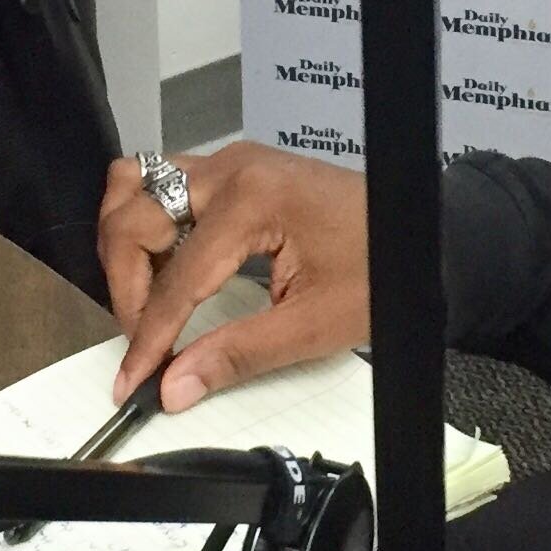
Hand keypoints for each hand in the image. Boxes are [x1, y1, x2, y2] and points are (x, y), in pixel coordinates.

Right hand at [102, 141, 368, 411]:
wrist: (425, 236)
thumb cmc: (382, 269)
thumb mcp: (314, 324)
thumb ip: (237, 354)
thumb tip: (174, 385)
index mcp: (252, 200)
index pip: (176, 278)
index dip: (148, 337)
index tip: (131, 381)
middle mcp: (232, 169)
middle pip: (132, 215)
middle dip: (126, 284)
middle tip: (142, 340)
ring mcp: (231, 164)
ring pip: (137, 186)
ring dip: (128, 244)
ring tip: (146, 300)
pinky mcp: (235, 172)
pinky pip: (163, 186)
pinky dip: (149, 226)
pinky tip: (166, 271)